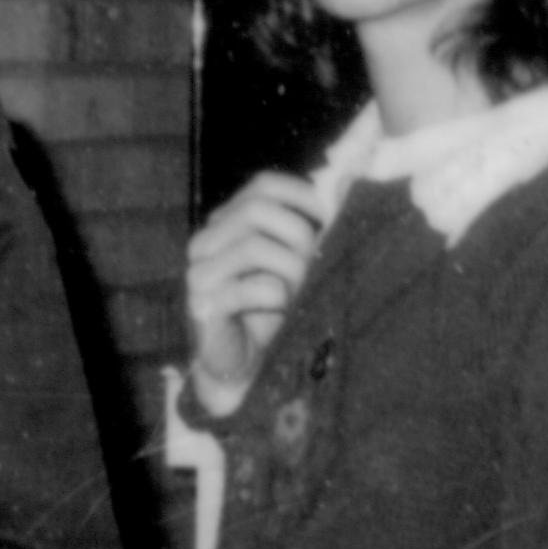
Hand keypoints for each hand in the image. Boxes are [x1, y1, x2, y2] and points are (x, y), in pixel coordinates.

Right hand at [185, 169, 327, 409]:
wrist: (243, 364)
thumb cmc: (270, 310)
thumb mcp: (292, 263)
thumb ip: (309, 228)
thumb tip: (348, 185)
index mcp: (225, 223)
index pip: (262, 186)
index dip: (301, 194)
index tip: (328, 216)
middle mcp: (205, 241)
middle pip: (256, 211)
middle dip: (297, 233)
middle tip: (314, 261)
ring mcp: (199, 272)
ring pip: (253, 246)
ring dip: (291, 268)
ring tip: (301, 290)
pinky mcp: (202, 305)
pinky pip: (247, 288)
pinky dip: (275, 296)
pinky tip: (281, 307)